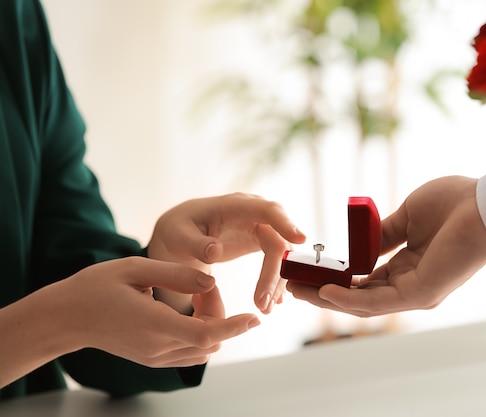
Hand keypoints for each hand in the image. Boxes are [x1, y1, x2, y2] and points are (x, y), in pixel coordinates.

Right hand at [0, 257, 258, 387]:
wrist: (65, 317)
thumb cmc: (96, 287)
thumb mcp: (135, 268)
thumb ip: (177, 274)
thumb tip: (212, 281)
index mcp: (154, 323)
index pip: (206, 333)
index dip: (234, 326)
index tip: (254, 318)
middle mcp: (158, 347)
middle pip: (210, 338)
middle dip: (220, 312)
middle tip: (202, 285)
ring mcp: (155, 357)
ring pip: (203, 348)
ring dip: (211, 323)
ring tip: (193, 295)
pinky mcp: (153, 359)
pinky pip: (190, 352)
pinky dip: (200, 333)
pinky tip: (188, 310)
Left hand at [147, 193, 305, 313]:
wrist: (181, 233)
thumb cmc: (179, 231)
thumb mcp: (178, 236)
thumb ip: (196, 244)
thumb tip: (215, 251)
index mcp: (234, 206)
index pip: (267, 210)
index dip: (285, 222)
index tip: (301, 240)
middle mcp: (254, 213)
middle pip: (278, 240)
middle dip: (276, 273)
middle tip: (264, 304)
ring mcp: (261, 226)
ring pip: (281, 254)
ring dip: (276, 282)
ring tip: (265, 309)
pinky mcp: (262, 239)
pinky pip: (277, 260)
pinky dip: (275, 281)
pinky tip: (272, 302)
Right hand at [287, 176, 485, 316]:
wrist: (484, 204)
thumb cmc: (454, 204)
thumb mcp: (406, 215)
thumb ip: (383, 233)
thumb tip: (360, 245)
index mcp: (410, 265)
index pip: (368, 280)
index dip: (338, 278)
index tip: (311, 272)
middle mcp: (412, 283)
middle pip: (360, 296)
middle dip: (325, 293)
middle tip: (295, 287)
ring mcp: (416, 292)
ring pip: (364, 303)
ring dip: (329, 298)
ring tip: (299, 291)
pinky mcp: (421, 294)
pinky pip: (378, 302)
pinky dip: (349, 300)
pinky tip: (325, 292)